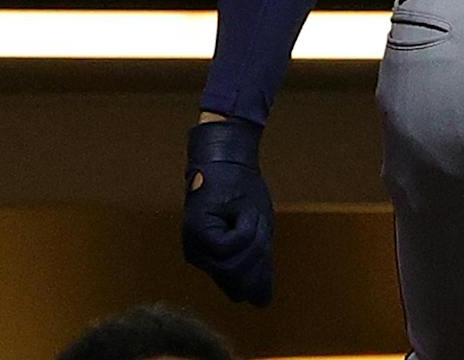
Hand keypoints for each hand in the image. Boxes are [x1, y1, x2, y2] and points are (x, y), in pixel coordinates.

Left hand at [183, 117, 274, 304]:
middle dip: (257, 254)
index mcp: (213, 259)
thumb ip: (256, 263)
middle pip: (236, 278)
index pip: (236, 289)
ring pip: (233, 263)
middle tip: (260, 225)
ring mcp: (196, 247)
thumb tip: (261, 301)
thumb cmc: (243, 192)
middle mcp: (200, 257)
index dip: (257, 278)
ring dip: (252, 240)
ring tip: (250, 216)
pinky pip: (229, 245)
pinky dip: (244, 230)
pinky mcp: (197, 233)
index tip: (267, 251)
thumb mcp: (256, 229)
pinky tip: (243, 214)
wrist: (230, 161)